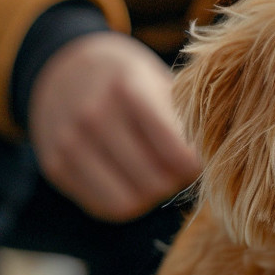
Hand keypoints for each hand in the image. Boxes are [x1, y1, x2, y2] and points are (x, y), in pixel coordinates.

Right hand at [28, 32, 200, 221]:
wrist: (63, 67)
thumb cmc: (129, 80)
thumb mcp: (159, 82)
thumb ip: (187, 120)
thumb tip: (220, 166)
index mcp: (128, 90)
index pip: (178, 156)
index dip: (195, 165)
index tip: (196, 156)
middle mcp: (93, 116)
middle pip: (156, 184)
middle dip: (174, 182)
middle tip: (176, 167)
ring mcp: (68, 143)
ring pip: (128, 202)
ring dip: (150, 197)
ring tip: (153, 174)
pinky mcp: (55, 166)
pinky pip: (102, 207)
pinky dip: (123, 200)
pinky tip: (128, 178)